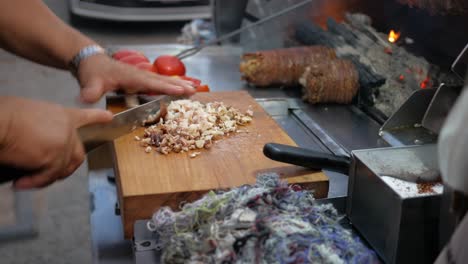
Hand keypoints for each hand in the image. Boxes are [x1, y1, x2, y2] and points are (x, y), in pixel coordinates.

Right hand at [0, 97, 112, 188]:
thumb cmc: (5, 116)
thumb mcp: (30, 114)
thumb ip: (44, 127)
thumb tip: (39, 142)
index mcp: (62, 115)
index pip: (86, 116)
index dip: (98, 118)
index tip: (109, 118)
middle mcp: (68, 129)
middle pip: (78, 153)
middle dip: (65, 166)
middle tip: (47, 173)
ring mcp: (64, 143)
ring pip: (63, 168)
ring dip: (46, 177)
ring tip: (27, 179)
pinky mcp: (54, 158)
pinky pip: (48, 176)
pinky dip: (34, 183)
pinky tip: (21, 183)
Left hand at [77, 54, 195, 102]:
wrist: (89, 60)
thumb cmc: (93, 71)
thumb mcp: (91, 82)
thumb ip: (91, 91)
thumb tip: (88, 98)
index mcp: (131, 76)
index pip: (152, 83)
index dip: (167, 87)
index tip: (181, 90)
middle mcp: (139, 75)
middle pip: (162, 80)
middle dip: (179, 85)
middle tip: (195, 89)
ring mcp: (140, 77)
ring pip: (162, 81)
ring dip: (178, 84)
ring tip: (193, 88)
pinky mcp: (139, 79)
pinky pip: (157, 83)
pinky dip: (169, 85)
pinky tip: (177, 89)